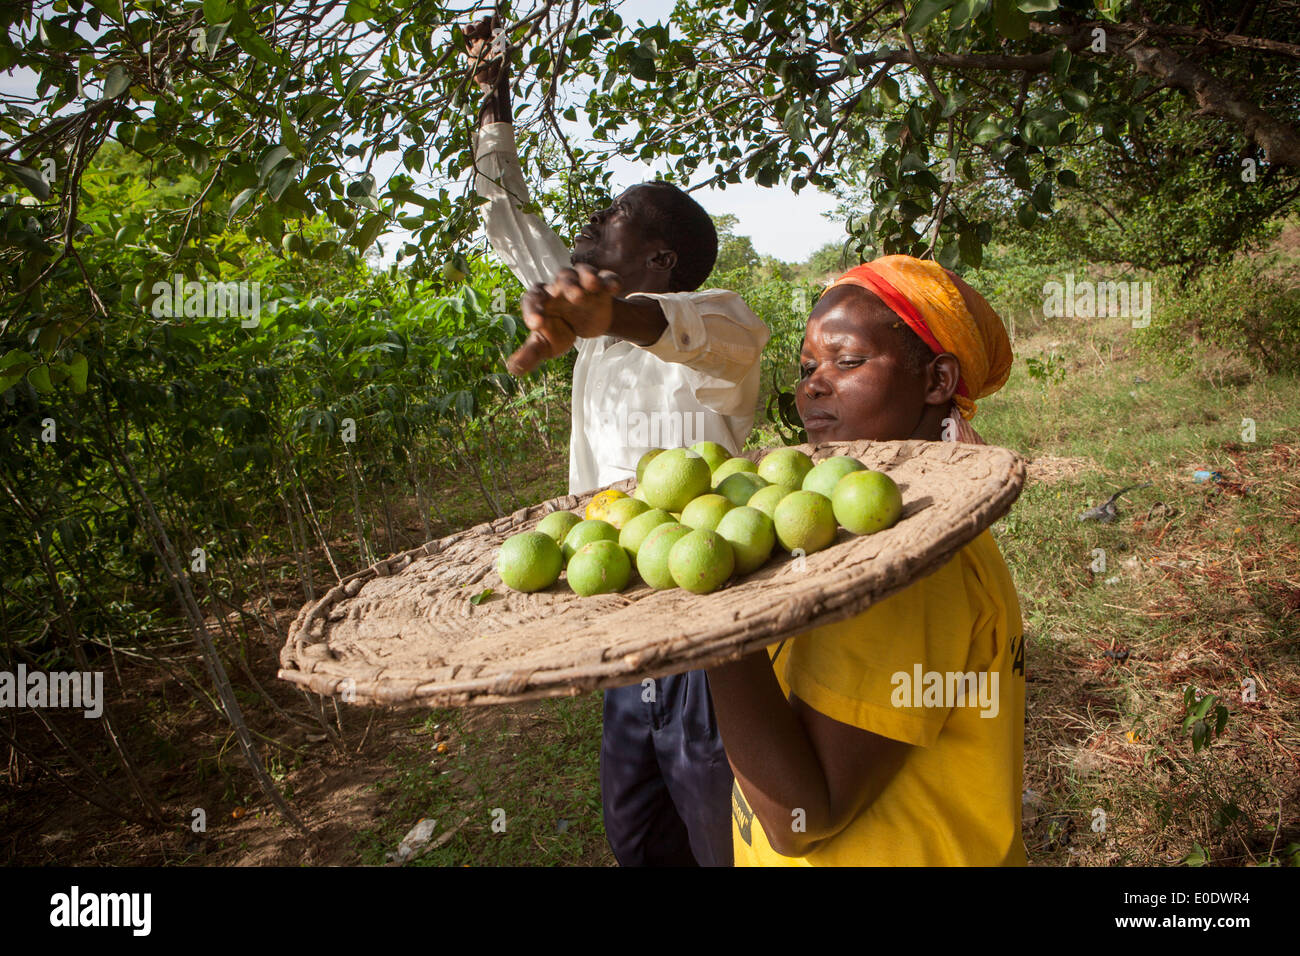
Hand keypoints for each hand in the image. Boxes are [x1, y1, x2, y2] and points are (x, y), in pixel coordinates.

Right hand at [461, 15, 505, 86]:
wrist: (491, 86)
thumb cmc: (500, 68)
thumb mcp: (500, 48)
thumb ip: (497, 32)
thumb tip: (496, 16)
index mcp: (497, 38)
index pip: (490, 22)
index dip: (484, 20)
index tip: (481, 26)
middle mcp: (488, 40)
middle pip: (479, 25)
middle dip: (476, 25)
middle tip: (475, 31)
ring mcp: (479, 46)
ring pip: (471, 32)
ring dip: (468, 29)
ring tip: (467, 33)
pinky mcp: (472, 53)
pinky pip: (465, 41)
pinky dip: (461, 37)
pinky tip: (461, 37)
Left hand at [507, 264, 622, 374]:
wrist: (586, 325)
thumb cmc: (560, 332)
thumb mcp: (545, 345)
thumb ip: (530, 354)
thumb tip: (514, 369)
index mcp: (541, 299)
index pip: (532, 299)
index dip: (533, 310)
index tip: (536, 326)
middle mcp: (559, 287)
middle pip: (560, 279)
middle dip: (567, 285)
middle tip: (574, 296)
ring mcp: (581, 284)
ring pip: (581, 274)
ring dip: (586, 278)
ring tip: (592, 286)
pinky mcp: (601, 286)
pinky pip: (606, 278)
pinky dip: (610, 281)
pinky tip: (613, 288)